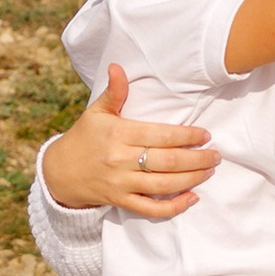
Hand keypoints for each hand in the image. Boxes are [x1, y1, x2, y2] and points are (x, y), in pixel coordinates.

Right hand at [39, 64, 220, 218]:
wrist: (58, 172)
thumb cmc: (83, 138)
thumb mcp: (96, 113)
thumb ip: (113, 92)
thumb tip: (117, 66)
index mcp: (119, 134)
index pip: (161, 135)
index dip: (187, 135)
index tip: (205, 135)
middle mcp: (121, 159)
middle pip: (168, 161)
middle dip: (198, 159)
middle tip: (216, 155)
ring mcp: (121, 183)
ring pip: (164, 185)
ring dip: (192, 179)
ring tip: (209, 170)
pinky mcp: (121, 201)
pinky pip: (151, 209)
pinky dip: (174, 206)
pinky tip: (192, 197)